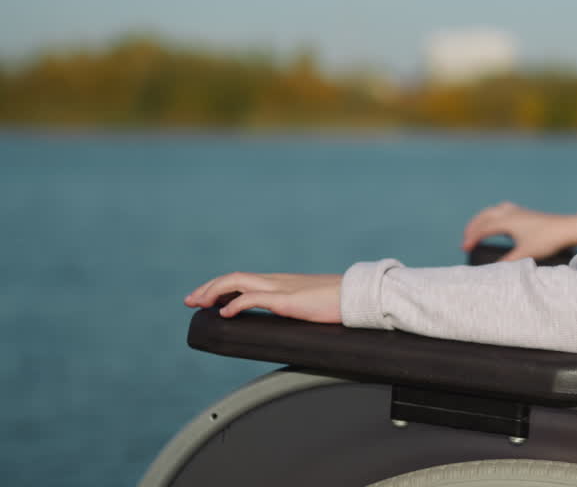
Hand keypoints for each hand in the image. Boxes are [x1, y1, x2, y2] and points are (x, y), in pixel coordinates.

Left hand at [184, 272, 341, 322]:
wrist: (358, 297)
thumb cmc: (340, 304)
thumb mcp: (311, 306)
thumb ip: (296, 310)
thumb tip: (289, 325)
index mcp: (282, 282)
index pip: (244, 279)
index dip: (221, 287)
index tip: (205, 298)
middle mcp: (278, 281)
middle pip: (234, 277)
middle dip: (208, 287)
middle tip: (190, 301)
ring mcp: (281, 288)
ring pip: (237, 282)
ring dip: (213, 291)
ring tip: (198, 304)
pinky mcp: (287, 299)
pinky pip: (253, 297)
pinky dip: (235, 303)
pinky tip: (224, 313)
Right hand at [460, 202, 576, 261]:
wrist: (568, 228)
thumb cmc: (547, 240)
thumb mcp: (526, 254)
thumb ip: (508, 262)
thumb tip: (494, 269)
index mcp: (508, 221)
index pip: (483, 228)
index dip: (472, 238)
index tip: (464, 248)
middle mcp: (511, 213)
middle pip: (485, 216)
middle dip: (473, 226)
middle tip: (466, 238)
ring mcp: (519, 211)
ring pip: (494, 210)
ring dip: (483, 218)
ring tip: (478, 228)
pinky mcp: (526, 213)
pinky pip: (504, 209)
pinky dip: (495, 215)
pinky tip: (499, 222)